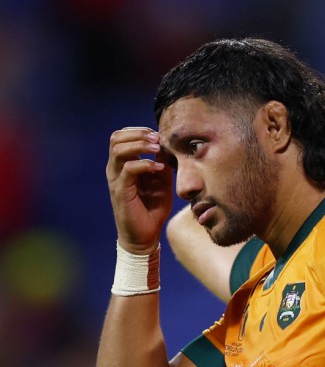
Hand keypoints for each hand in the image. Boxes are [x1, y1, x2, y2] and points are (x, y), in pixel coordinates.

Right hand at [106, 127, 172, 252]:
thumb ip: (162, 163)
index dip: (139, 131)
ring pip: (119, 150)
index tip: (158, 135)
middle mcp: (115, 169)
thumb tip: (167, 146)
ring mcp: (116, 179)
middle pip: (116, 138)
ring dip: (140, 145)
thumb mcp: (162, 182)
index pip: (121, 136)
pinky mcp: (120, 191)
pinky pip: (128, 169)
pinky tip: (159, 168)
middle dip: (138, 134)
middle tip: (157, 139)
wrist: (145, 236)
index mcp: (122, 164)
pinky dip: (145, 164)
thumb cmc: (152, 209)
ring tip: (157, 149)